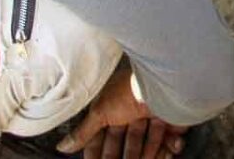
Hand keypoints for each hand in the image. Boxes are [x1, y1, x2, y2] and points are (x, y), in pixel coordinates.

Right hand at [57, 67, 186, 157]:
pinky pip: (170, 138)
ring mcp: (153, 114)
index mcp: (113, 109)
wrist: (161, 82)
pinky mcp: (171, 118)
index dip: (98, 153)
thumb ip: (83, 132)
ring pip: (149, 143)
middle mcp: (132, 111)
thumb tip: (62, 146)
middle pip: (127, 142)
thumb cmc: (128, 91)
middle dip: (125, 157)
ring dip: (147, 155)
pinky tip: (168, 151)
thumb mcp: (100, 112)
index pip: (103, 136)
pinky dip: (170, 147)